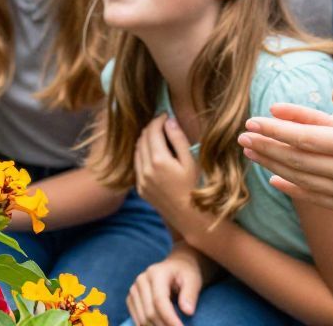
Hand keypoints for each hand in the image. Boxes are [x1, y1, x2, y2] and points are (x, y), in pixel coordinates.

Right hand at [126, 249, 203, 325]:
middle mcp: (141, 280)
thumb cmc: (185, 273)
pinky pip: (137, 319)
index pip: (159, 301)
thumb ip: (190, 294)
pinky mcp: (131, 298)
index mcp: (156, 273)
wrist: (174, 267)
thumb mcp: (193, 280)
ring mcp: (134, 290)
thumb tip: (187, 311)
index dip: (169, 318)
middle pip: (150, 312)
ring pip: (142, 319)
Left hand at [134, 115, 211, 239]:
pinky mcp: (140, 188)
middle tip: (162, 123)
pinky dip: (143, 154)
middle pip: (142, 139)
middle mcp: (145, 169)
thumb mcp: (190, 161)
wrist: (191, 217)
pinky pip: (137, 165)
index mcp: (158, 160)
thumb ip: (178, 139)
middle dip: (151, 128)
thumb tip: (169, 121)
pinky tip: (153, 154)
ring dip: (145, 140)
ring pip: (137, 150)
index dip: (158, 120)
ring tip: (158, 136)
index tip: (165, 115)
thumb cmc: (196, 187)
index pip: (152, 131)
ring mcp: (141, 180)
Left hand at [237, 86, 332, 229]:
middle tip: (241, 136)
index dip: (276, 130)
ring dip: (272, 164)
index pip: (304, 137)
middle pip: (296, 157)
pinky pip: (314, 198)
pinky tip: (275, 180)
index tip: (253, 121)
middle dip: (266, 145)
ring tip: (250, 153)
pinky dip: (292, 188)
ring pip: (301, 177)